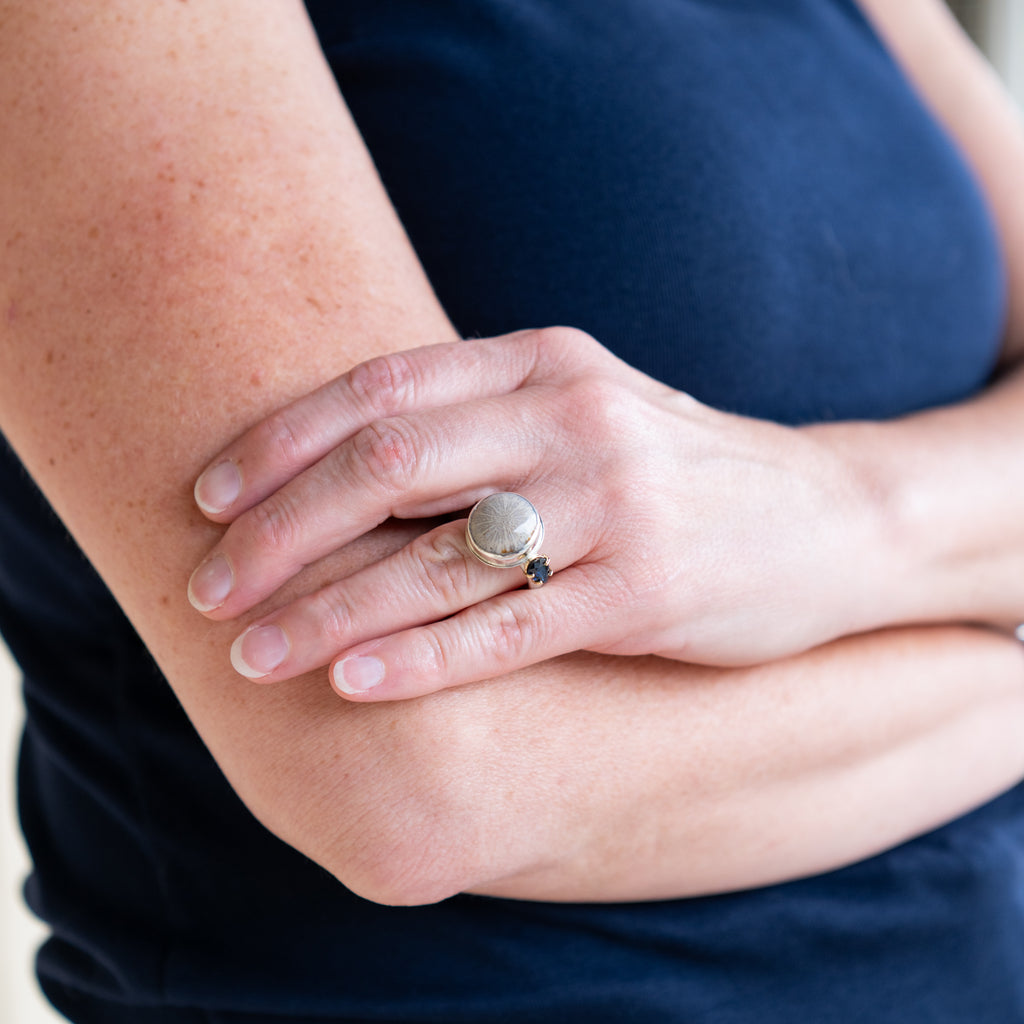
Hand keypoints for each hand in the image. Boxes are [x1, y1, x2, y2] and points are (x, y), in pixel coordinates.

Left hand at [188, 327, 883, 699]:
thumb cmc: (674, 469)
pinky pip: (508, 629)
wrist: (828, 518)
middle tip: (208, 591)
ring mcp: (615, 504)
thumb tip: (338, 465)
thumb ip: (480, 421)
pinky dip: (420, 659)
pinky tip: (351, 686)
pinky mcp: (646, 593)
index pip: (379, 390)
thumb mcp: (583, 411)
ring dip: (328, 610)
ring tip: (250, 655)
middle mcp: (573, 418)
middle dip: (277, 531)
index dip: (277, 444)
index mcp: (543, 362)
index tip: (205, 500)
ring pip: (436, 557)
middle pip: (388, 465)